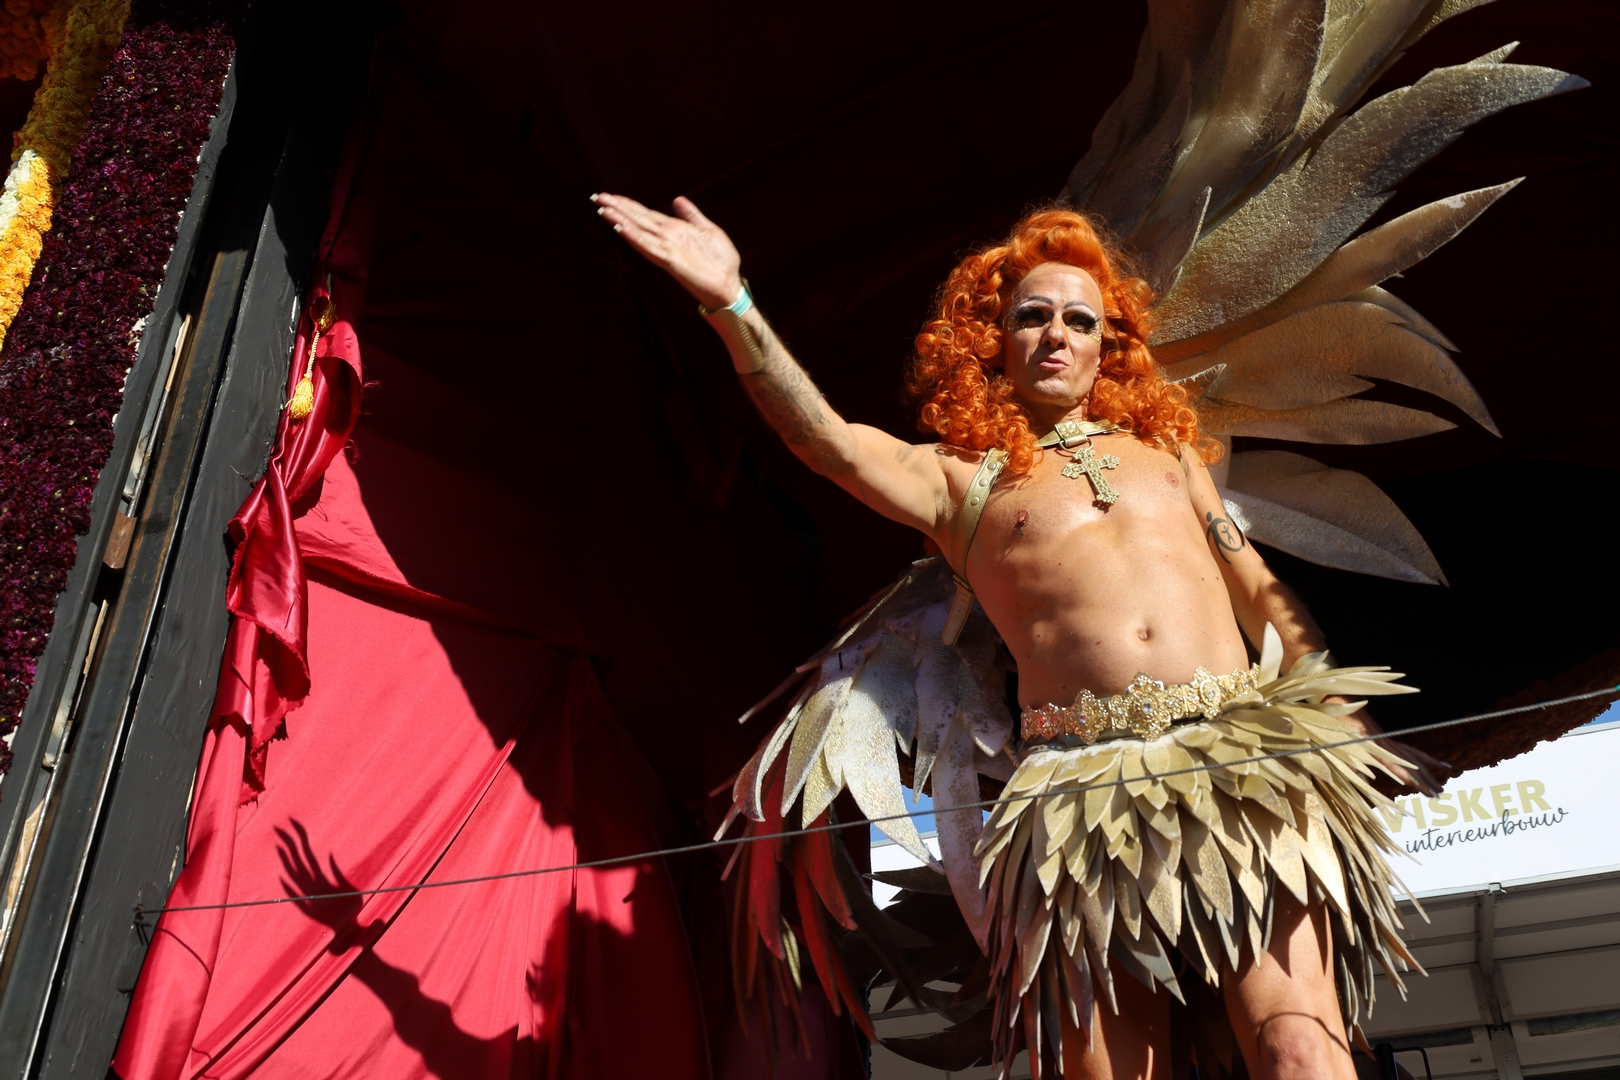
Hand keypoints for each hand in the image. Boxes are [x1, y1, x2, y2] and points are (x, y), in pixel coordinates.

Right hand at [593, 193, 742, 310]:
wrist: (730, 284)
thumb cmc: (721, 261)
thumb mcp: (708, 230)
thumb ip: (691, 215)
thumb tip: (677, 199)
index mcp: (674, 229)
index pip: (645, 214)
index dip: (628, 205)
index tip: (610, 196)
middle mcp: (666, 238)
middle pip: (637, 220)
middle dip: (617, 208)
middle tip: (596, 197)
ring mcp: (667, 249)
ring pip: (638, 231)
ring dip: (620, 220)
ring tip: (603, 209)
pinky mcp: (670, 261)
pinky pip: (649, 246)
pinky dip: (634, 237)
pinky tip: (621, 227)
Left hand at [1336, 704, 1445, 796]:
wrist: (1343, 702)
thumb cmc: (1338, 723)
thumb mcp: (1338, 742)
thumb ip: (1349, 761)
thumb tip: (1359, 777)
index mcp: (1375, 746)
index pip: (1398, 767)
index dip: (1413, 779)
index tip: (1426, 790)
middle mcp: (1387, 744)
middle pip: (1412, 764)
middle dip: (1426, 781)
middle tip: (1439, 795)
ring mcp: (1390, 742)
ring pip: (1415, 759)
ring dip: (1429, 774)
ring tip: (1441, 787)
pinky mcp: (1390, 741)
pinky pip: (1412, 751)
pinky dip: (1426, 759)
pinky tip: (1440, 764)